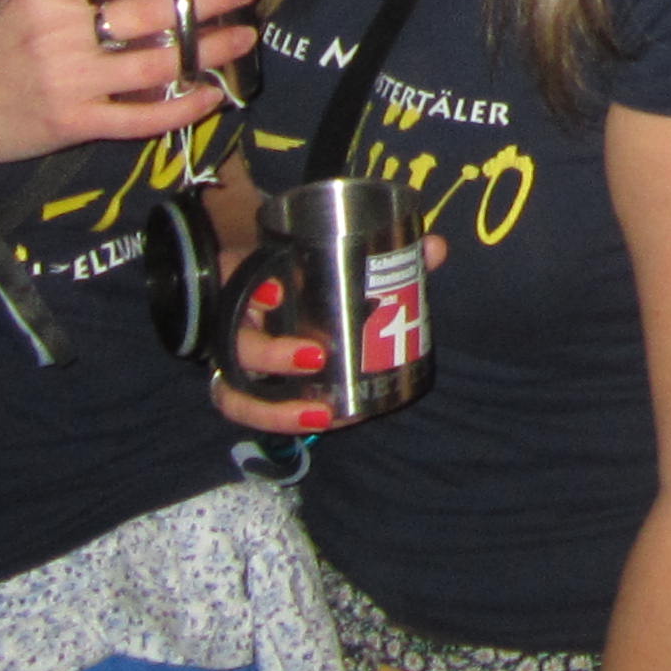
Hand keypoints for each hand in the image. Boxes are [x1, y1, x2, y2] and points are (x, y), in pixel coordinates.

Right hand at [0, 0, 260, 180]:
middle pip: (150, 10)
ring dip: (210, 49)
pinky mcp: (74, 124)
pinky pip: (142, 117)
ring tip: (243, 36)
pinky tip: (211, 94)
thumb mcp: (20, 3)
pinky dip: (183, 107)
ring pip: (158, 62)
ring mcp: (69, 82)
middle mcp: (58, 34)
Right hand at [210, 231, 447, 436]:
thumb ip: (385, 253)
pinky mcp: (247, 389)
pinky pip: (251, 412)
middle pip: (235, 344)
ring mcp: (236, 361)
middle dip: (272, 354)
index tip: (278, 290)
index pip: (234, 281)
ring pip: (234, 393)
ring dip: (273, 408)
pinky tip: (323, 421)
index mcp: (246, 278)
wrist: (271, 286)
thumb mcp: (333, 256)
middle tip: (318, 356)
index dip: (251, 289)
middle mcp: (234, 323)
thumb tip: (436, 248)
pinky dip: (280, 420)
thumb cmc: (306, 269)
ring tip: (320, 414)